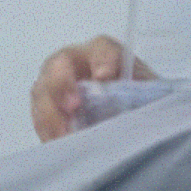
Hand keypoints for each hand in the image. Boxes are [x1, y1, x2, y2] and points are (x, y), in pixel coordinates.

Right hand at [30, 36, 155, 140]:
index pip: (102, 48)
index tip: (105, 77)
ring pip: (43, 90)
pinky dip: (47, 130)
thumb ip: (143, 93)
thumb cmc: (142, 103)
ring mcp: (57, 87)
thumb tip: (136, 101)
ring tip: (65, 133)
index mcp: (106, 55)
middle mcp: (77, 65)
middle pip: (60, 64)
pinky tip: (58, 141)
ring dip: (51, 112)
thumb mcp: (151, 95)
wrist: (132, 121)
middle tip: (74, 106)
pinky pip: (39, 116)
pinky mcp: (48, 111)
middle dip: (63, 83)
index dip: (102, 60)